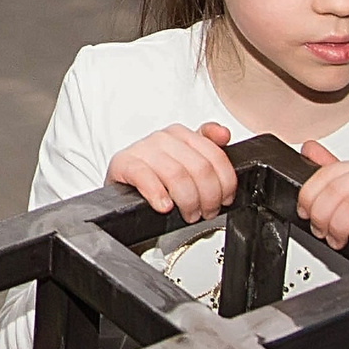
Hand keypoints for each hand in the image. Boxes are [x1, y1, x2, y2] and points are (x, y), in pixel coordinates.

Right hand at [106, 122, 237, 217]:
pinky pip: (144, 177)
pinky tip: (164, 206)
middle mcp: (163, 138)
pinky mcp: (123, 163)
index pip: (215, 156)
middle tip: (207, 212)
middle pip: (200, 168)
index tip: (225, 199)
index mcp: (182, 134)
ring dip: (188, 201)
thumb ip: (209, 145)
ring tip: (189, 214)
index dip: (225, 182)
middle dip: (209, 196)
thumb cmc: (157, 174)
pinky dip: (157, 194)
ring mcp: (142, 149)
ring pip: (177, 175)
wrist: (124, 185)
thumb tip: (223, 134)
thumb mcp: (187, 159)